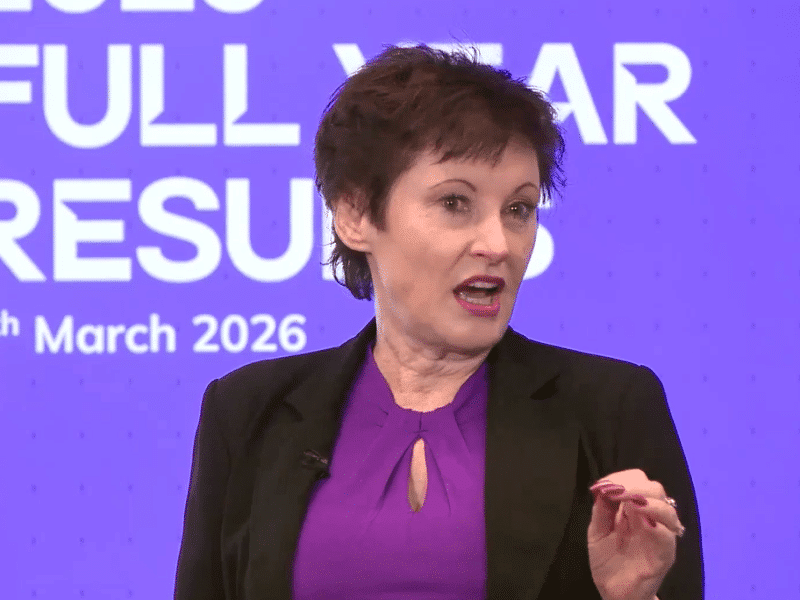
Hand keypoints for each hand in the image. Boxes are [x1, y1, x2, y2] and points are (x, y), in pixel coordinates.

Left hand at [587, 469, 684, 599]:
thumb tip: (603, 486)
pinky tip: (638, 512)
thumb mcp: (597, 531)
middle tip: (614, 491)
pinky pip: (668, 531)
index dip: (622, 478)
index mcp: (633, 510)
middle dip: (634, 484)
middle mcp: (650, 518)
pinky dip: (655, 516)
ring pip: (665, 505)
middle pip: (654, 488)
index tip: (604, 485)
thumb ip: (602, 509)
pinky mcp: (665, 552)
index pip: (637, 481)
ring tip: (627, 498)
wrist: (614, 593)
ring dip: (645, 496)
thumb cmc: (608, 563)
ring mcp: (660, 534)